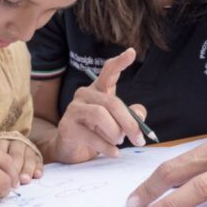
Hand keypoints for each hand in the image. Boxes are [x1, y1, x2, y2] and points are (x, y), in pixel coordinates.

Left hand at [0, 137, 42, 184]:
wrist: (22, 149)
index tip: (1, 177)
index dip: (2, 166)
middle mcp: (15, 143)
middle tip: (13, 180)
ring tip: (25, 180)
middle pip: (16, 155)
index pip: (2, 152)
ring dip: (27, 169)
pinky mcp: (37, 154)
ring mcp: (27, 148)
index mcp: (2, 143)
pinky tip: (37, 175)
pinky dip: (38, 168)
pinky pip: (38, 160)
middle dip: (16, 168)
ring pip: (28, 157)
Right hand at [53, 48, 147, 162]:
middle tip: (139, 139)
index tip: (132, 52)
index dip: (120, 62)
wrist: (71, 150)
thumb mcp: (117, 123)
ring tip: (119, 142)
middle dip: (129, 123)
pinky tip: (114, 153)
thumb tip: (140, 114)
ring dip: (115, 132)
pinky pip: (91, 136)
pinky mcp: (66, 126)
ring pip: (100, 115)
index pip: (108, 71)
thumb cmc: (96, 132)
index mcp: (98, 90)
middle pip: (112, 102)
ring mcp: (73, 109)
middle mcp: (84, 94)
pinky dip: (107, 147)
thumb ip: (131, 116)